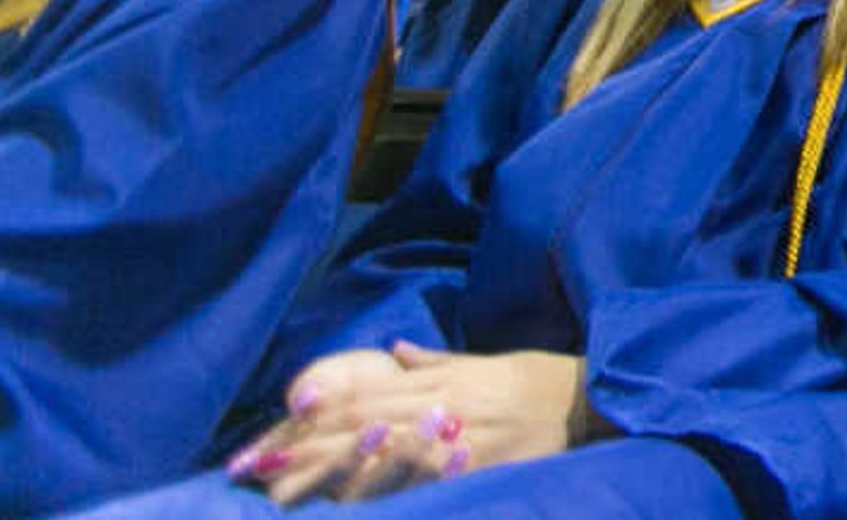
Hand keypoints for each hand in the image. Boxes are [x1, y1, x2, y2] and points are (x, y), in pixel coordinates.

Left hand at [225, 342, 580, 501]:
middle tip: (256, 465)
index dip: (317, 414)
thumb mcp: (487, 361)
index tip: (274, 430)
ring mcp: (459, 434)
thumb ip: (439, 361)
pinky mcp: (480, 461)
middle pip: (362, 424)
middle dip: (306, 445)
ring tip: (284, 487)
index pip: (365, 397)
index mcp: (442, 381)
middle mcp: (443, 403)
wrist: (591, 395)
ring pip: (382, 449)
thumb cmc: (540, 378)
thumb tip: (397, 350)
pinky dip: (386, 484)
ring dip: (329, 469)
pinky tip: (356, 496)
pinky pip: (426, 474)